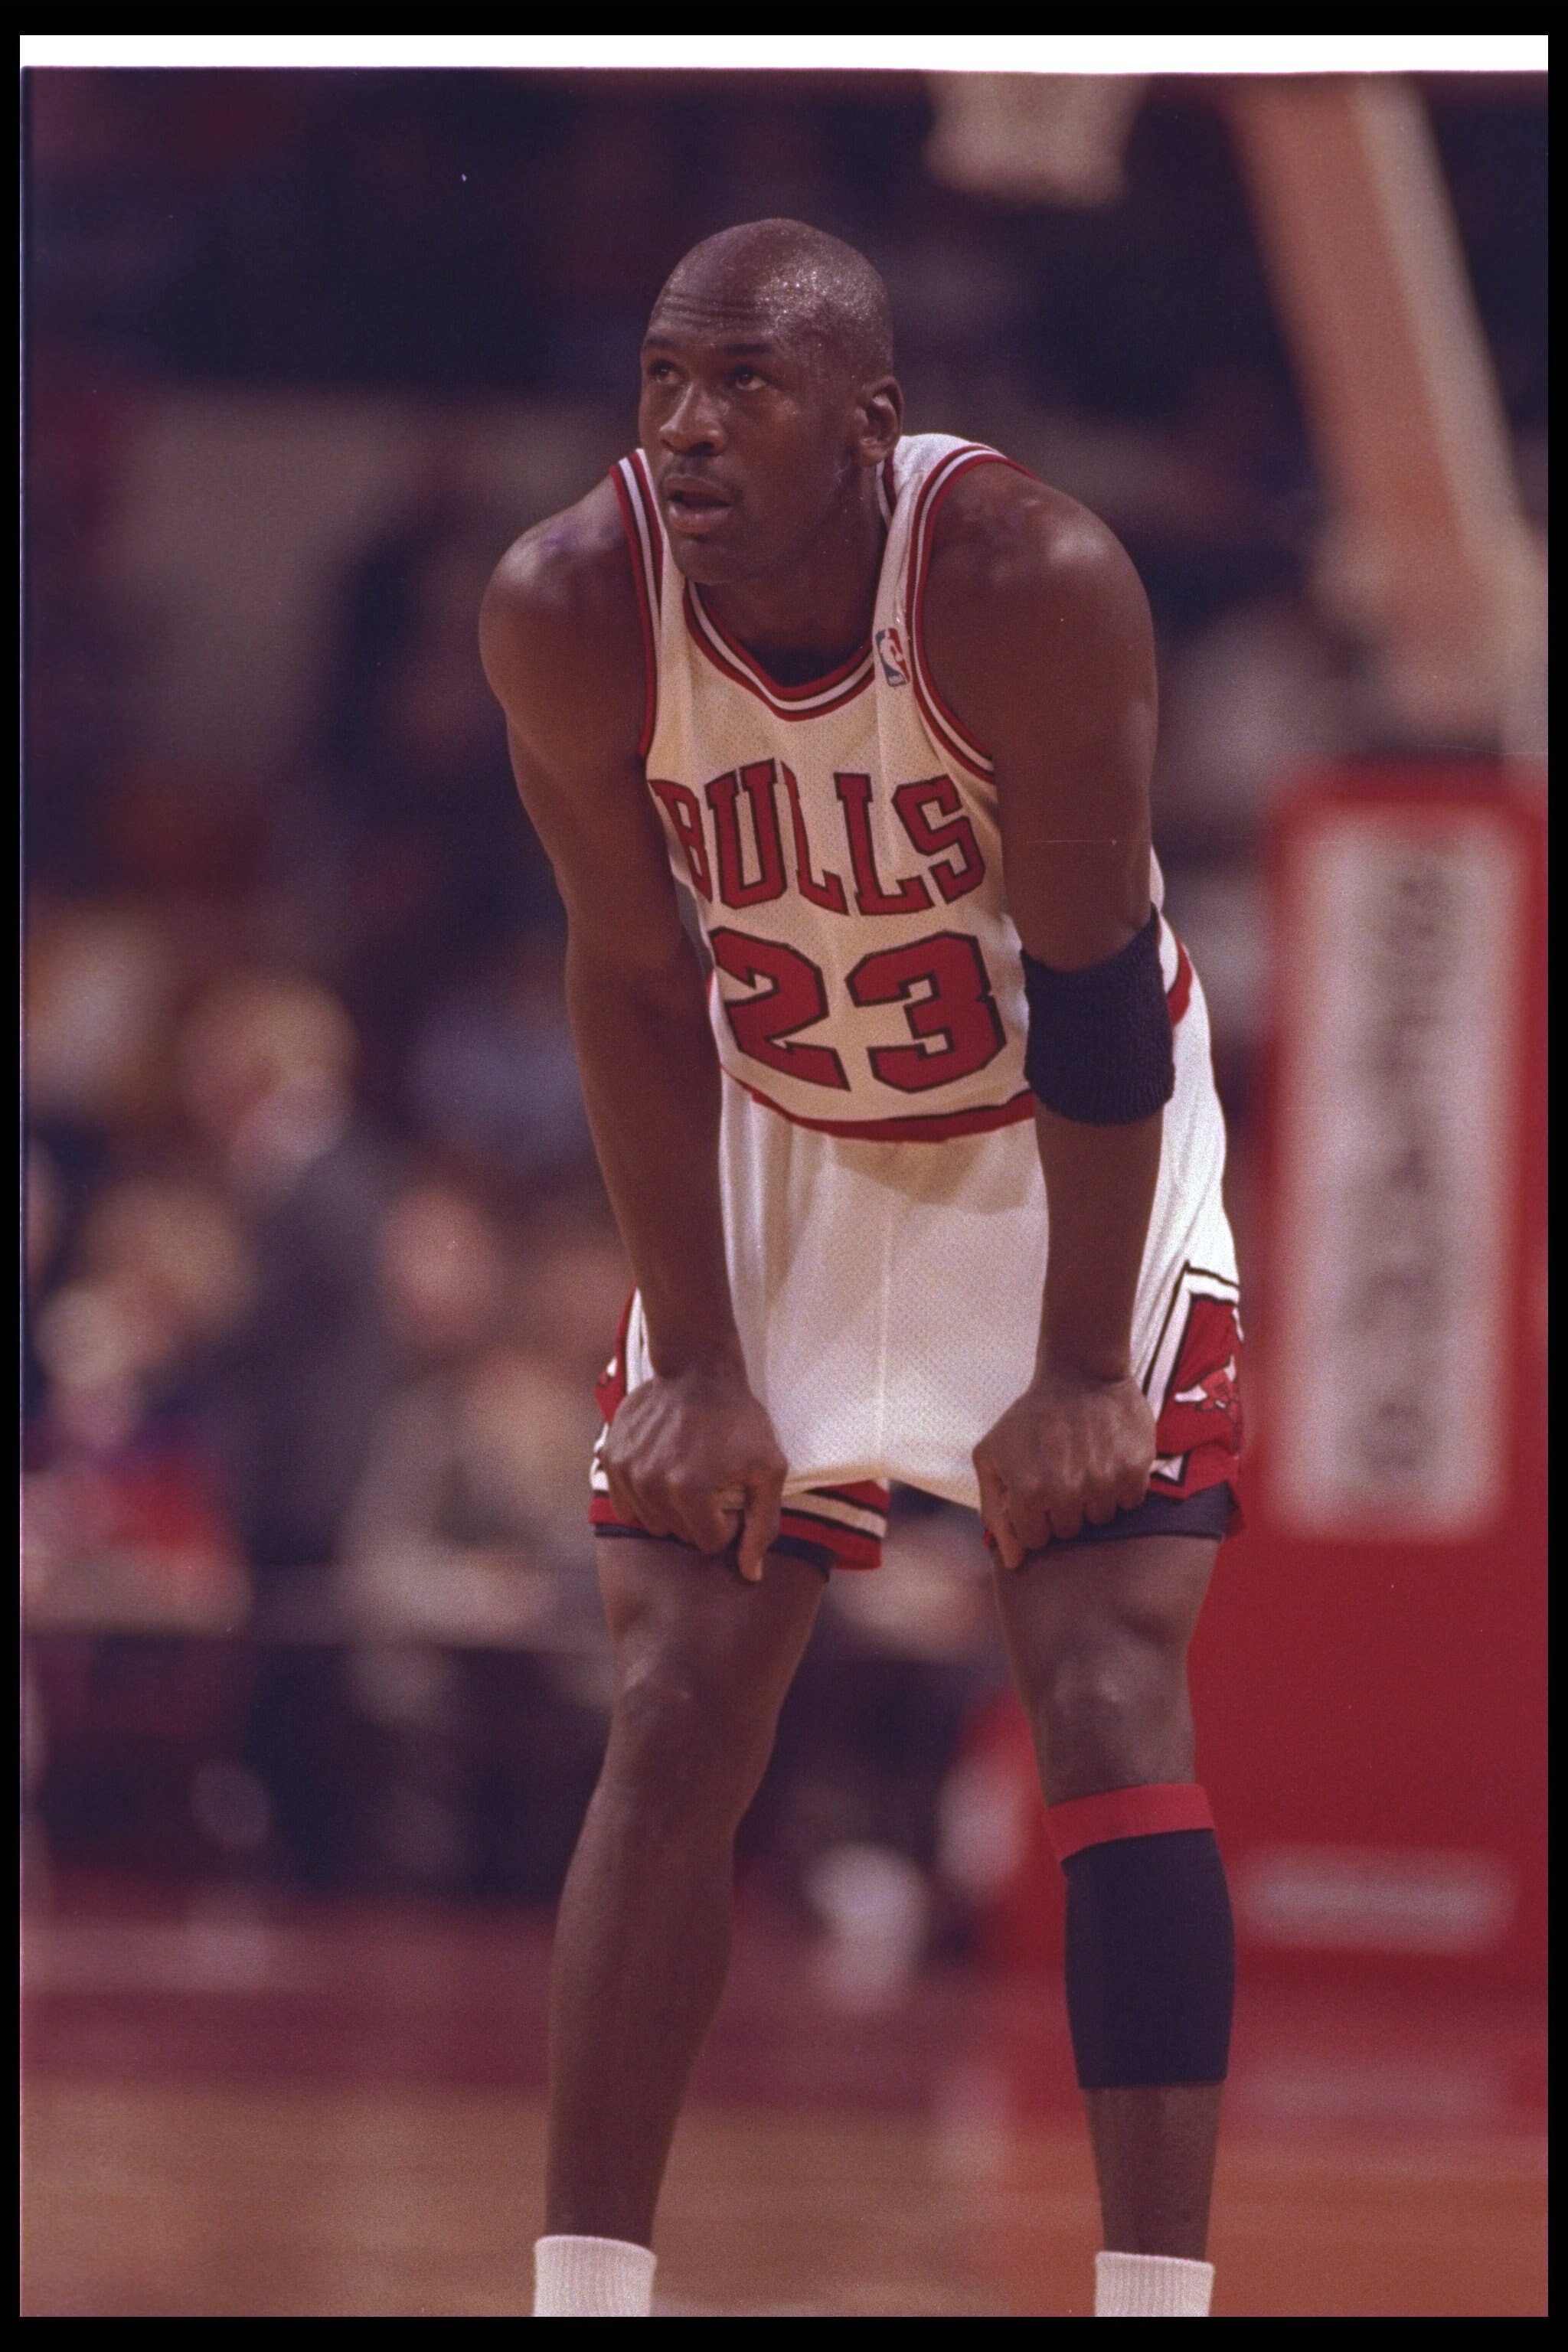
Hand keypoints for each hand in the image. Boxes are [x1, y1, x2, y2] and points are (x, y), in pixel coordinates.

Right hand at [601, 1358, 787, 1582]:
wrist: (696, 1369)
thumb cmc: (738, 1418)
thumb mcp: (768, 1468)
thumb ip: (762, 1525)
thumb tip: (751, 1575)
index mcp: (689, 1490)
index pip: (709, 1542)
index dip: (728, 1522)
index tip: (734, 1491)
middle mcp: (650, 1484)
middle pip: (679, 1534)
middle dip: (700, 1517)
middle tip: (713, 1481)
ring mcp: (625, 1471)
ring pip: (652, 1522)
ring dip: (672, 1508)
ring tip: (689, 1472)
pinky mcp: (611, 1457)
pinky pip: (626, 1503)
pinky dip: (645, 1496)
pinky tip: (663, 1469)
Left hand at [973, 1366, 1155, 1568]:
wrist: (1080, 1374)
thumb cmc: (1030, 1420)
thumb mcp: (991, 1456)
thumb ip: (995, 1511)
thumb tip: (1013, 1561)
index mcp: (1028, 1491)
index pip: (1036, 1539)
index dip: (1035, 1516)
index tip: (1037, 1489)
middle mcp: (1066, 1491)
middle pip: (1070, 1531)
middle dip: (1063, 1508)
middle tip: (1062, 1470)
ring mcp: (1103, 1481)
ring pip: (1101, 1519)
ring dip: (1093, 1496)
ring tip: (1084, 1461)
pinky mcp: (1134, 1469)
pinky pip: (1130, 1502)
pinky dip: (1121, 1485)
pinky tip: (1108, 1456)